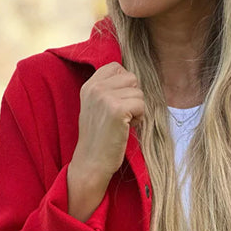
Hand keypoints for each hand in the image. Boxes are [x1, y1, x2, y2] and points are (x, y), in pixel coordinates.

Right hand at [70, 61, 145, 184]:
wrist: (91, 163)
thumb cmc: (99, 139)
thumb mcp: (96, 107)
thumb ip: (108, 90)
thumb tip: (132, 79)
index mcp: (89, 85)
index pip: (117, 67)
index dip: (125, 85)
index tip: (118, 104)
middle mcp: (95, 88)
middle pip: (131, 78)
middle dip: (132, 97)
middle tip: (122, 116)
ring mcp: (105, 97)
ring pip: (139, 92)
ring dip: (136, 109)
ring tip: (123, 124)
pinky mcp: (117, 110)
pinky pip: (141, 105)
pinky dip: (139, 118)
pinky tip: (126, 128)